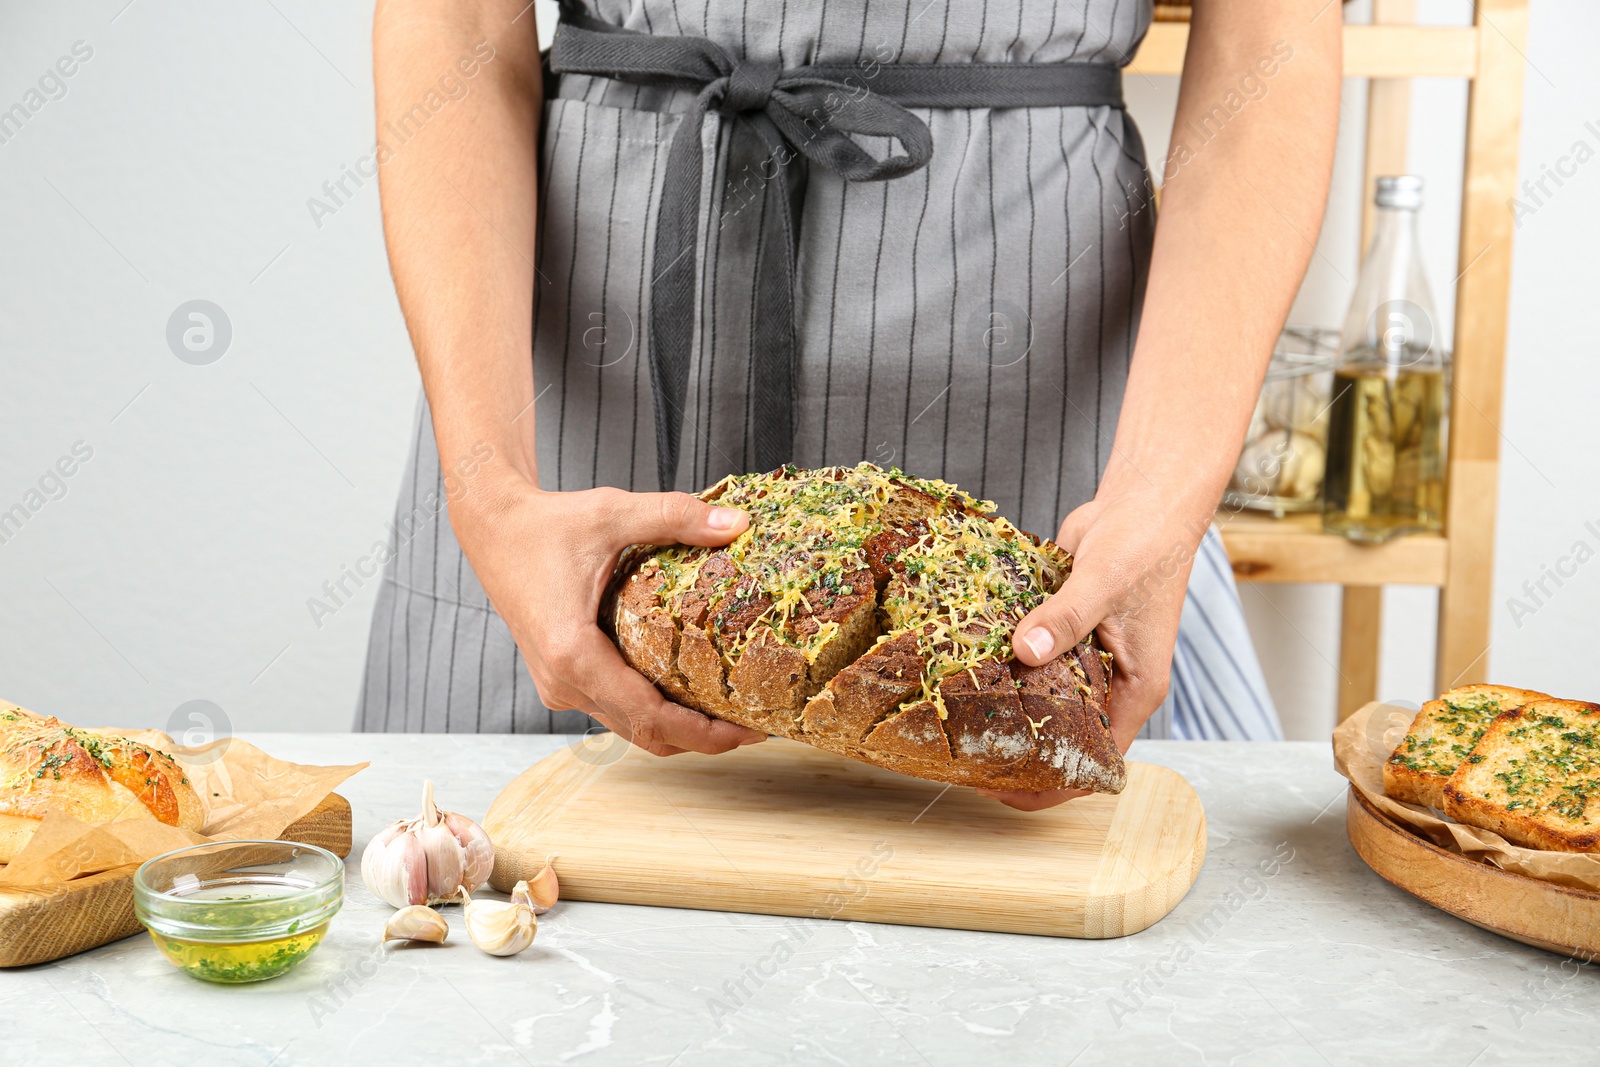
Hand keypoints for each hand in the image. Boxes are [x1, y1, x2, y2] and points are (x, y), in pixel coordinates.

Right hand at [451, 477, 766, 755]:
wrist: (493, 528)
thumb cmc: (547, 524)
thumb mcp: (613, 513)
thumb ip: (675, 516)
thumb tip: (738, 524)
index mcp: (573, 653)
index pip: (649, 715)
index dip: (703, 732)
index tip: (747, 731)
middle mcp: (563, 682)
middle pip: (644, 733)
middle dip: (701, 738)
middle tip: (755, 728)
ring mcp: (559, 686)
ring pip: (629, 727)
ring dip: (678, 729)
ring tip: (732, 715)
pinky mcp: (561, 679)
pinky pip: (615, 709)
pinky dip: (654, 712)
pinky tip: (691, 693)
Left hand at [979, 487, 1202, 810]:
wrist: (1145, 500)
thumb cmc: (1145, 543)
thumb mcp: (1104, 582)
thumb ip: (1065, 618)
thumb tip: (1025, 650)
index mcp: (1137, 688)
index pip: (1097, 758)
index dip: (1054, 785)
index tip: (1005, 793)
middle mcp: (1112, 680)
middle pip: (1065, 735)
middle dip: (1022, 752)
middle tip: (965, 760)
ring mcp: (1086, 656)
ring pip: (1044, 697)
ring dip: (1008, 707)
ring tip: (956, 724)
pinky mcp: (1063, 630)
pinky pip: (1031, 658)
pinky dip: (1005, 665)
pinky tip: (965, 671)